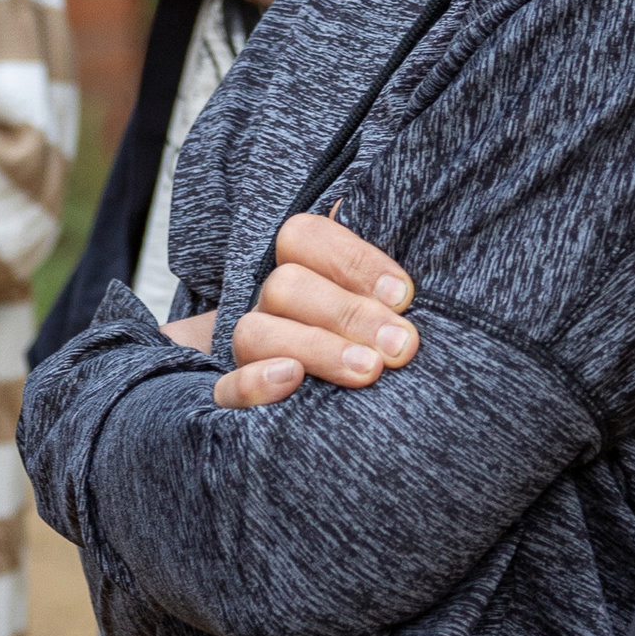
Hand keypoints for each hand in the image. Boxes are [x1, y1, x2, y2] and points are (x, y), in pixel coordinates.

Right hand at [211, 212, 418, 410]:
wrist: (313, 399)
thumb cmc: (366, 341)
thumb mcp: (375, 303)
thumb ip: (385, 286)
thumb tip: (408, 282)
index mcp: (298, 268)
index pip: (303, 236)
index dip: (354, 260)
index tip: (403, 296)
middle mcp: (267, 304)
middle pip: (285, 285)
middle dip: (348, 314)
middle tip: (401, 345)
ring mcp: (246, 351)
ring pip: (255, 332)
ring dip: (316, 348)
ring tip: (369, 370)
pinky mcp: (232, 399)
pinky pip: (226, 389)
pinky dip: (255, 382)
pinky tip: (293, 379)